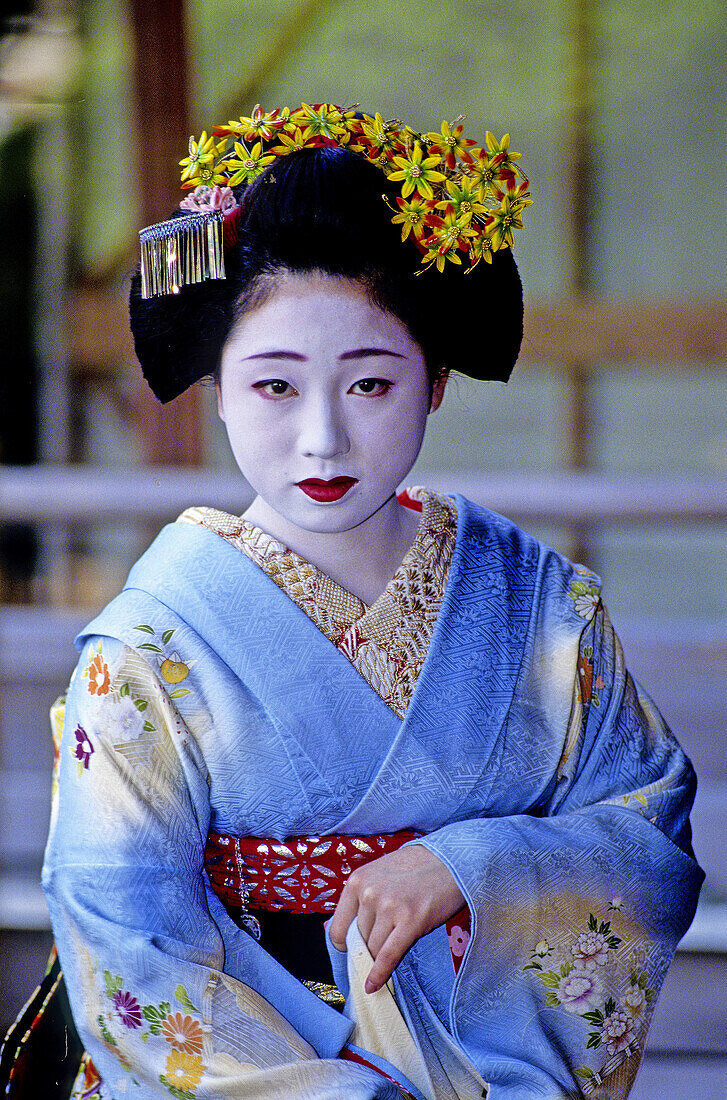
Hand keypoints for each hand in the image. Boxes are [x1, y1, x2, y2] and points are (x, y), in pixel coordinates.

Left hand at [328, 844, 464, 992]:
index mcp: (357, 881)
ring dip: (380, 957)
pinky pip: (387, 957)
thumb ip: (357, 898)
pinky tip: (373, 986)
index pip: (338, 928)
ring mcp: (389, 907)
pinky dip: (379, 974)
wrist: (452, 860)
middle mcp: (369, 893)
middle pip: (359, 941)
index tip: (356, 949)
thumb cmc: (416, 867)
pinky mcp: (410, 921)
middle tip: (384, 945)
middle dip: (368, 948)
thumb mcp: (379, 873)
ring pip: (374, 950)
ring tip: (393, 949)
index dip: (346, 944)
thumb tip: (329, 927)